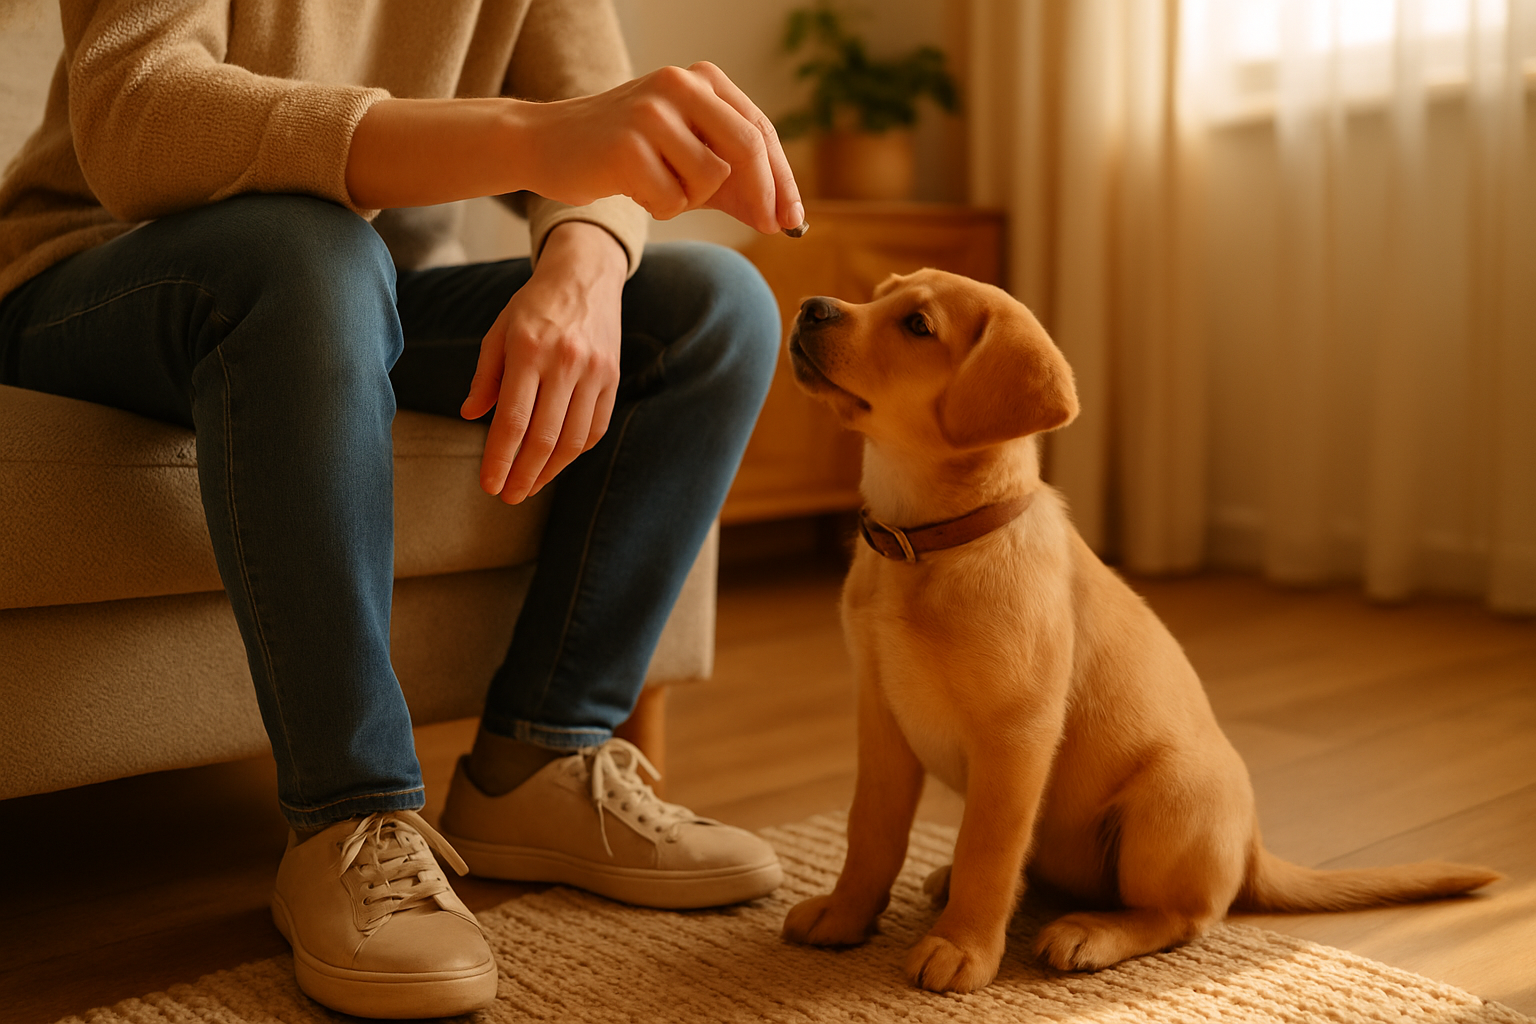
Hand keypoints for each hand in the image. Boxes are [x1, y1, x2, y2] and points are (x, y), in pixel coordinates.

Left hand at [459, 222, 626, 502]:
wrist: (585, 277)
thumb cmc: (534, 306)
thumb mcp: (499, 332)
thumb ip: (485, 376)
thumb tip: (471, 416)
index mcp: (529, 350)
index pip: (512, 420)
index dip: (500, 459)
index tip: (489, 485)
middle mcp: (565, 363)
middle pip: (544, 437)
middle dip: (524, 474)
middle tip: (508, 496)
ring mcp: (594, 372)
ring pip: (573, 439)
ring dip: (550, 471)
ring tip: (530, 487)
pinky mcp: (611, 378)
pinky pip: (595, 427)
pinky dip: (575, 452)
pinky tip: (556, 464)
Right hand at [516, 62, 803, 233]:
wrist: (547, 143)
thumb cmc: (625, 153)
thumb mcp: (686, 156)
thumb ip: (733, 181)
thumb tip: (782, 219)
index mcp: (702, 79)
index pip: (760, 131)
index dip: (782, 179)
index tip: (793, 219)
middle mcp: (679, 84)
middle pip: (748, 148)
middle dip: (764, 196)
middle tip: (769, 228)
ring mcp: (651, 112)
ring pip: (710, 180)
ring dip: (691, 200)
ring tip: (658, 186)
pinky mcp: (626, 146)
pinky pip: (671, 200)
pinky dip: (659, 208)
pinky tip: (632, 188)